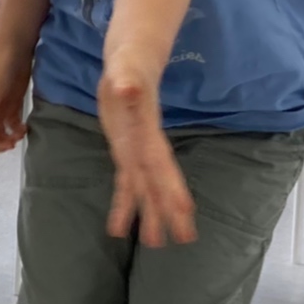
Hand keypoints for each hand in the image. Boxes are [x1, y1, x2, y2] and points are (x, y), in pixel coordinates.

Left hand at [98, 63, 193, 246]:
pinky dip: (123, 204)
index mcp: (147, 134)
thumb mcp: (126, 71)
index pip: (161, 165)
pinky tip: (119, 227)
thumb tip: (128, 87)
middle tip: (183, 239)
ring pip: (145, 189)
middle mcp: (146, 148)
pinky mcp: (125, 152)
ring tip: (156, 243)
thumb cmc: (130, 64)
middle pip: (160, 184)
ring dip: (150, 214)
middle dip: (170, 210)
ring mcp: (137, 152)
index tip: (184, 211)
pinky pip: (126, 183)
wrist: (130, 60)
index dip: (171, 187)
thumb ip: (127, 82)